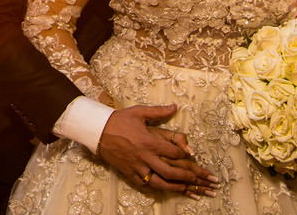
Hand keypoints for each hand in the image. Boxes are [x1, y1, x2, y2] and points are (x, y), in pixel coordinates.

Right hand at [96, 105, 218, 197]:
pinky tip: (164, 189)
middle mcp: (145, 157)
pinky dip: (156, 188)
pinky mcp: (129, 173)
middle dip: (187, 177)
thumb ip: (158, 111)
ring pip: (159, 182)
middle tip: (198, 179)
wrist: (98, 131)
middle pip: (171, 171)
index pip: (174, 152)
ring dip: (175, 187)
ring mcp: (137, 167)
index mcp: (149, 141)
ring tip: (187, 189)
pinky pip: (145, 185)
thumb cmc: (119, 120)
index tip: (190, 156)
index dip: (185, 155)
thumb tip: (175, 107)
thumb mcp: (139, 112)